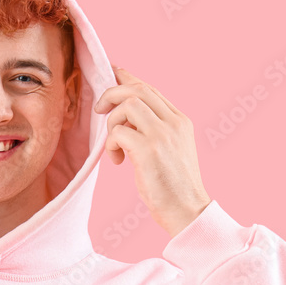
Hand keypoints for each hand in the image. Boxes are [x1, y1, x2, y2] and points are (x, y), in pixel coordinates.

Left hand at [94, 65, 210, 237]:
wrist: (187, 211)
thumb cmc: (173, 187)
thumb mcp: (169, 151)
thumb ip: (153, 130)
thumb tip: (124, 117)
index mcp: (180, 121)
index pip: (150, 89)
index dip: (127, 78)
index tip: (111, 73)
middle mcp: (174, 123)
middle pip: (137, 90)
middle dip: (111, 94)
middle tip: (98, 109)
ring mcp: (163, 135)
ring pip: (127, 106)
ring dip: (111, 123)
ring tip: (114, 146)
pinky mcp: (149, 150)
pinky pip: (119, 132)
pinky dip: (111, 144)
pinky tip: (116, 161)